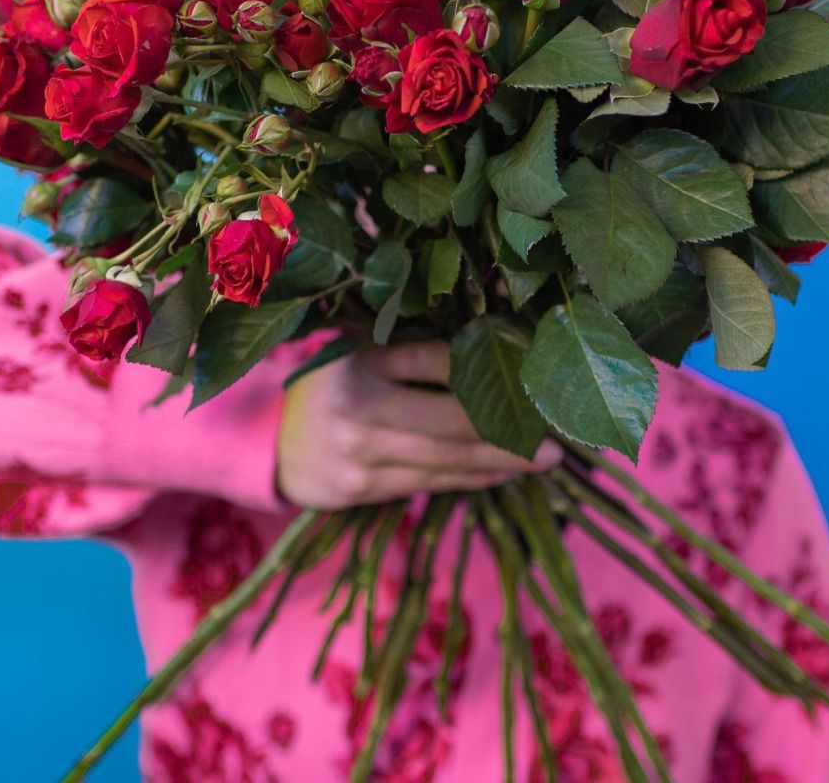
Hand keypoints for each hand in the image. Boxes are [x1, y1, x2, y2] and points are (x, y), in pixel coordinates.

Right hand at [276, 339, 560, 508]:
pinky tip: (501, 473)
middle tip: (556, 436)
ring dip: (501, 461)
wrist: (272, 440)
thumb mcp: (360, 352)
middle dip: (510, 431)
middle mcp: (358, 406)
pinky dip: (471, 479)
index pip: (436, 362)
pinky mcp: (360, 489)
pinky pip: (430, 483)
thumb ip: (412, 349)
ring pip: (446, 460)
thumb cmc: (332, 385)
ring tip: (542, 459)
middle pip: (452, 422)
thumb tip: (493, 340)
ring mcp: (358, 453)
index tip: (532, 370)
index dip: (488, 368)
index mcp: (361, 360)